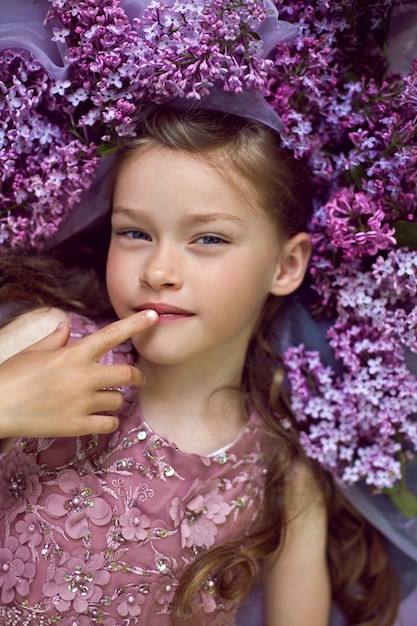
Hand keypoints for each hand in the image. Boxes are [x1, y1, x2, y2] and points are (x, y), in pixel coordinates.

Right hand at [0, 310, 157, 438]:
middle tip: (136, 379)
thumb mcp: (33, 352)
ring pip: (118, 400)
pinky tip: (99, 418)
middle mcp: (83, 377)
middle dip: (136, 377)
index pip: (112, 335)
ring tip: (101, 400)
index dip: (136, 324)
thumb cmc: (11, 376)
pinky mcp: (77, 426)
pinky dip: (108, 421)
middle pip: (128, 375)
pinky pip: (109, 424)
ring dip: (114, 399)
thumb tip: (66, 329)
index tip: (153, 316)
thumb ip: (56, 341)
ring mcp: (81, 403)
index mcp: (74, 354)